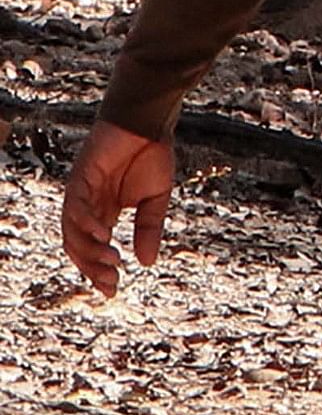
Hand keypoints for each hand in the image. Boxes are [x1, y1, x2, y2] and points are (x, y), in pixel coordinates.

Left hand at [60, 122, 175, 295]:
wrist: (149, 123)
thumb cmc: (152, 155)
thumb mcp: (155, 201)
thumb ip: (148, 229)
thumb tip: (146, 262)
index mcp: (104, 212)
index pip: (93, 248)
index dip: (99, 272)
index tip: (113, 291)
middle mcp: (88, 205)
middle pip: (77, 246)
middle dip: (91, 268)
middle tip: (111, 283)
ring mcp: (81, 192)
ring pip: (72, 231)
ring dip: (89, 250)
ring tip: (113, 261)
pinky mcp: (80, 177)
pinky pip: (76, 207)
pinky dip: (86, 224)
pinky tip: (105, 235)